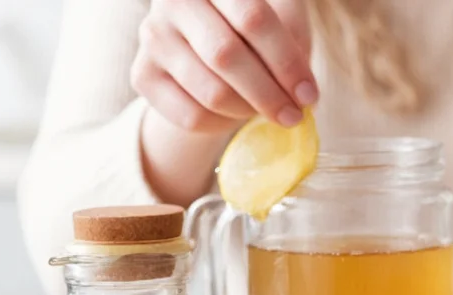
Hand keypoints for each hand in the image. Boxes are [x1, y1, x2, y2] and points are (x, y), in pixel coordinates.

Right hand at [131, 0, 316, 133]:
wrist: (207, 46)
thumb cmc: (255, 29)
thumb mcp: (283, 19)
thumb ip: (293, 40)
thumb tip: (301, 89)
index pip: (253, 18)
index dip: (286, 62)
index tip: (309, 95)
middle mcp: (173, 0)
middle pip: (226, 55)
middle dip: (268, 94)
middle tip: (294, 117)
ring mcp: (153, 36)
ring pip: (210, 91)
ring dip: (249, 111)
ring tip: (268, 111)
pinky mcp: (142, 76)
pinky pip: (191, 116)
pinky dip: (223, 124)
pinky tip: (235, 113)